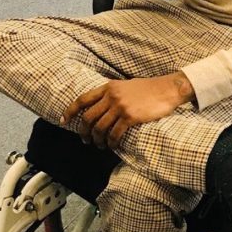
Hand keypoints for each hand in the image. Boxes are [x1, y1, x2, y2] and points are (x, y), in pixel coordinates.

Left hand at [62, 73, 194, 149]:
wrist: (167, 89)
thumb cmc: (149, 88)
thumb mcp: (126, 85)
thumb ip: (112, 93)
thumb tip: (100, 106)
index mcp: (109, 87)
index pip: (83, 99)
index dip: (71, 111)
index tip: (64, 120)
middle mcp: (112, 96)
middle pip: (88, 117)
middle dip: (83, 132)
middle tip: (85, 140)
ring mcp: (121, 106)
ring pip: (99, 128)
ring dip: (97, 140)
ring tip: (100, 145)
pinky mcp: (130, 117)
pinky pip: (114, 134)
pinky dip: (111, 143)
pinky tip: (112, 146)